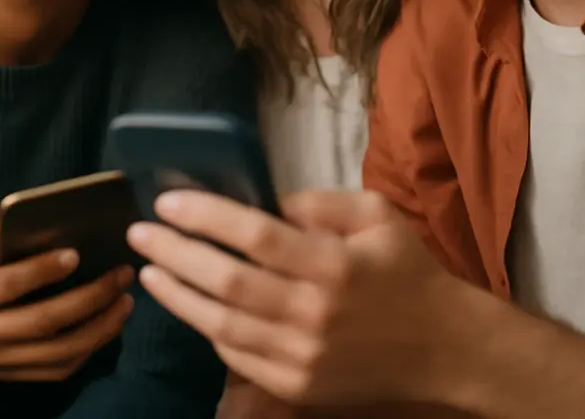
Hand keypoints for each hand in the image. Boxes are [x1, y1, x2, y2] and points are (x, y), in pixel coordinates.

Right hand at [0, 219, 134, 381]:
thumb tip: (14, 218)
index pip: (11, 285)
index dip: (43, 271)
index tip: (76, 252)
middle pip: (44, 322)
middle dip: (90, 298)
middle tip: (121, 274)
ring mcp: (1, 361)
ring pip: (58, 353)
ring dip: (99, 329)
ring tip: (126, 302)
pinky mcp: (13, 377)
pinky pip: (57, 371)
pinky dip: (88, 351)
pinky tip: (108, 327)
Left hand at [127, 189, 472, 406]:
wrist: (445, 350)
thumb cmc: (405, 270)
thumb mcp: (375, 215)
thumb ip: (318, 202)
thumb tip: (262, 199)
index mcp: (334, 264)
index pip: (255, 235)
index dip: (206, 216)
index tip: (167, 200)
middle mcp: (314, 313)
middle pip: (228, 281)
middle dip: (175, 253)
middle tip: (139, 232)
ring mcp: (303, 356)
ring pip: (222, 324)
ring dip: (177, 295)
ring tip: (148, 269)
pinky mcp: (298, 385)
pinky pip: (237, 356)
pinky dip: (206, 327)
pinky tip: (185, 303)